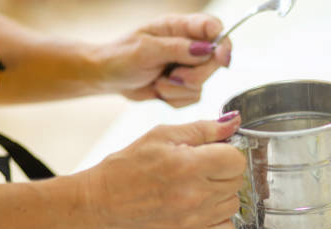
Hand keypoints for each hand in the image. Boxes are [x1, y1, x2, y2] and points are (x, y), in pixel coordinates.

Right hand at [82, 112, 244, 228]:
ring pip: (234, 204)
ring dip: (222, 195)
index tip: (216, 154)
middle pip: (237, 181)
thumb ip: (203, 129)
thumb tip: (233, 121)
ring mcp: (195, 220)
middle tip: (201, 170)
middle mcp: (195, 195)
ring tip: (198, 189)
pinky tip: (202, 210)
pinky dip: (220, 220)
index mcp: (188, 165)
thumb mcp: (162, 136)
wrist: (101, 203)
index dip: (228, 153)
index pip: (236, 159)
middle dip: (223, 172)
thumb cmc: (126, 168)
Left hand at [96, 14, 231, 107]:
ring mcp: (188, 66)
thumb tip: (205, 50)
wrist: (108, 78)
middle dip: (195, 74)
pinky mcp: (185, 85)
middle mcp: (188, 45)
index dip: (222, 42)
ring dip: (179, 89)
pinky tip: (159, 90)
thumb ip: (176, 48)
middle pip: (214, 61)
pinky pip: (194, 97)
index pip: (213, 28)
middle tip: (173, 76)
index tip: (219, 57)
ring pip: (203, 83)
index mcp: (179, 27)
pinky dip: (176, 99)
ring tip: (158, 82)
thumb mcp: (145, 50)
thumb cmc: (120, 57)